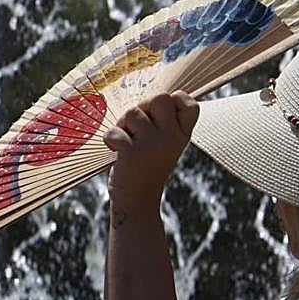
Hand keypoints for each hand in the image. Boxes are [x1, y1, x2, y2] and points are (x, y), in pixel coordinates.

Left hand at [104, 92, 199, 212]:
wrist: (137, 203)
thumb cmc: (146, 169)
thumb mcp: (164, 146)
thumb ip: (163, 123)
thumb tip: (149, 97)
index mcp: (182, 135)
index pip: (188, 103)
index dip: (173, 100)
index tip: (159, 116)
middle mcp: (172, 138)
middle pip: (160, 97)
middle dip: (143, 107)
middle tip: (136, 127)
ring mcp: (153, 145)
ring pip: (133, 112)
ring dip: (123, 124)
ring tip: (125, 141)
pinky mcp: (132, 153)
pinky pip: (115, 130)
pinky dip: (110, 138)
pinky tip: (115, 150)